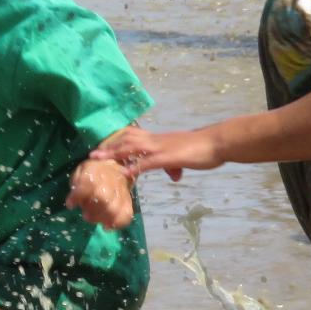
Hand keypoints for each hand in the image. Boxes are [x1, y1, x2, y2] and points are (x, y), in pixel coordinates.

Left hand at [64, 158, 134, 229]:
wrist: (115, 168)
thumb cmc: (93, 174)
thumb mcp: (80, 172)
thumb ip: (76, 186)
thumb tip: (71, 204)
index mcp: (95, 170)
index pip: (86, 183)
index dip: (76, 196)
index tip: (70, 205)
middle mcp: (110, 180)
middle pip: (103, 199)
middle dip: (91, 211)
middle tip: (85, 215)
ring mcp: (121, 191)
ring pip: (114, 209)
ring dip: (102, 218)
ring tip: (94, 220)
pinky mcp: (128, 201)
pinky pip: (126, 215)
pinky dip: (117, 224)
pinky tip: (106, 226)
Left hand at [89, 123, 224, 180]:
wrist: (218, 142)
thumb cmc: (202, 149)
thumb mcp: (184, 157)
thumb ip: (175, 165)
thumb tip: (174, 175)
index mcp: (159, 139)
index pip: (133, 134)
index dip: (116, 139)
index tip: (102, 146)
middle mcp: (156, 140)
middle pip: (126, 138)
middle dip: (108, 145)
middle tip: (92, 153)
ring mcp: (161, 148)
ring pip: (131, 147)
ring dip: (113, 153)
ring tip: (98, 159)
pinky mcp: (169, 157)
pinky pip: (148, 162)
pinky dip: (134, 168)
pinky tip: (124, 174)